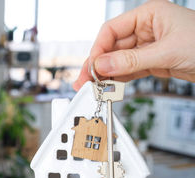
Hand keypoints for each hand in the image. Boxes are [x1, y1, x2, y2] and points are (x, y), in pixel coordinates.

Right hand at [73, 0, 194, 89]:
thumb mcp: (167, 51)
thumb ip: (131, 60)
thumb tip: (102, 65)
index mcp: (149, 15)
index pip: (112, 30)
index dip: (99, 49)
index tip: (92, 66)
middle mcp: (146, 29)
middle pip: (113, 47)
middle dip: (99, 65)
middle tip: (85, 82)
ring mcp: (149, 47)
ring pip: (119, 61)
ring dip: (107, 75)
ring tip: (95, 88)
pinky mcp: (153, 62)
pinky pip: (130, 71)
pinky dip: (120, 80)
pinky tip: (111, 87)